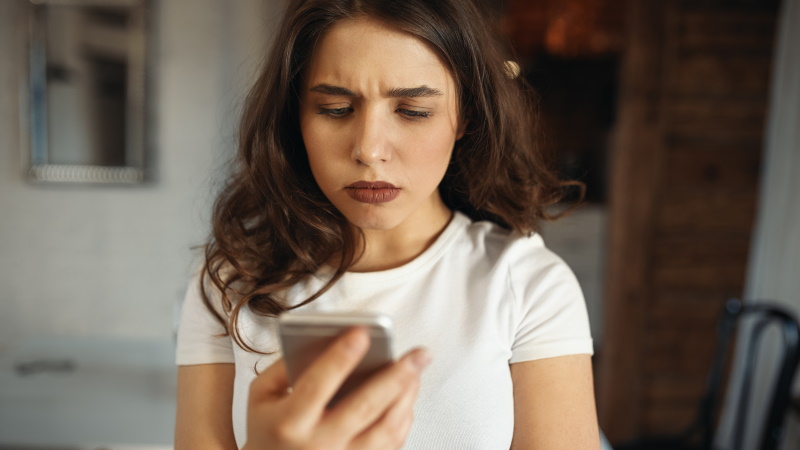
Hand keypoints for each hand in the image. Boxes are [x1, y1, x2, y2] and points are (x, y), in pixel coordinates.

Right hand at [242, 327, 430, 449]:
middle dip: (396, 375)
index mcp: (289, 422)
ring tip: (416, 370)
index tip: (361, 331)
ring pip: (386, 428)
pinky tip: (407, 396)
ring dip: (407, 396)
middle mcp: (318, 445)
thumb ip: (284, 366)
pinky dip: (404, 418)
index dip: (340, 356)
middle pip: (365, 406)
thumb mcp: (262, 396)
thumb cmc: (269, 430)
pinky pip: (391, 444)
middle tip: (418, 353)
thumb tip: (326, 340)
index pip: (318, 384)